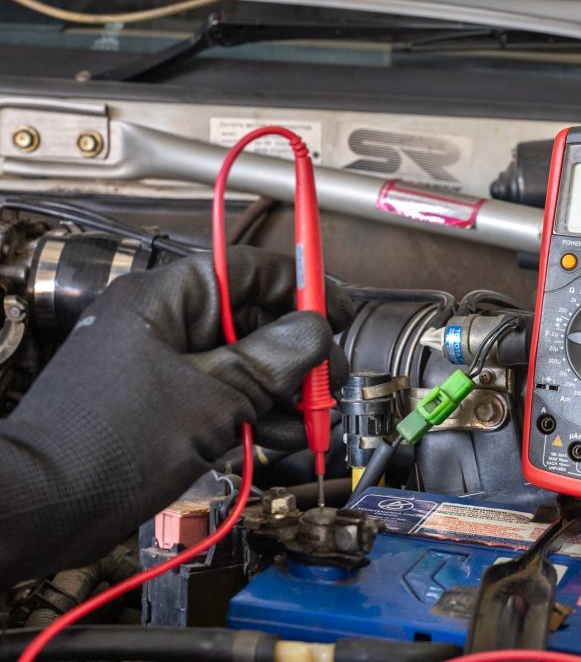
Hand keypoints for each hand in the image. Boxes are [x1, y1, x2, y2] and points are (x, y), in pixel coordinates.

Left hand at [0, 246, 352, 583]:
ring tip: (314, 420)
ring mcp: (167, 365)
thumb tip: (317, 330)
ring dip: (284, 393)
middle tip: (331, 381)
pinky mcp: (167, 404)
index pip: (249, 270)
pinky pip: (225, 396)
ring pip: (244, 364)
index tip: (340, 310)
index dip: (302, 285)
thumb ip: (274, 359)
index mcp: (167, 299)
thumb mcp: (213, 397)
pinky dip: (258, 414)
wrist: (43, 509)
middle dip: (299, 355)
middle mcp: (167, 324)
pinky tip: (288, 437)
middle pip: (254, 321)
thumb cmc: (104, 445)